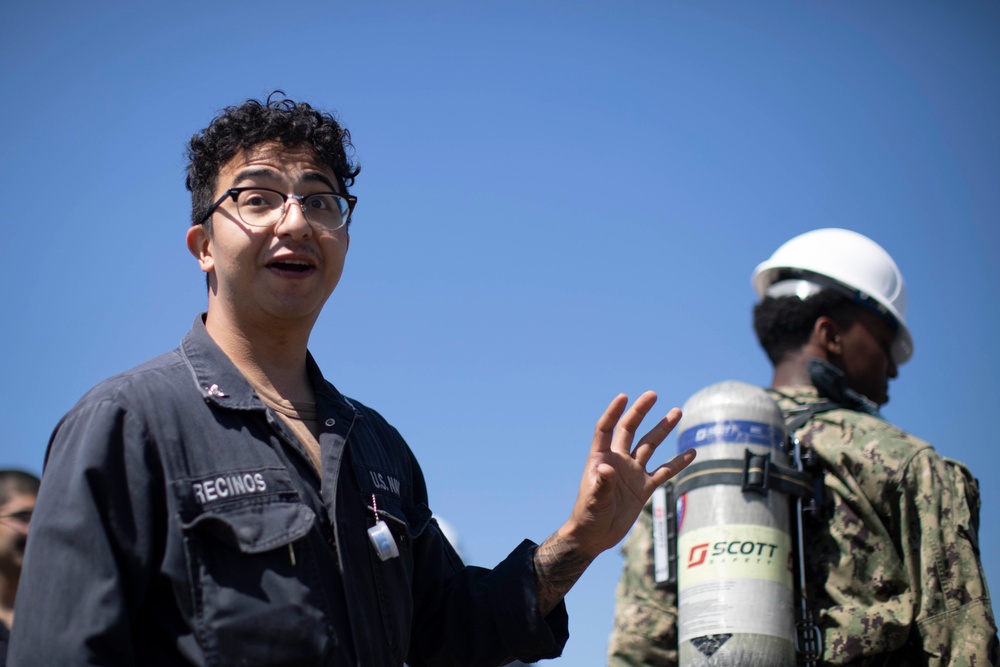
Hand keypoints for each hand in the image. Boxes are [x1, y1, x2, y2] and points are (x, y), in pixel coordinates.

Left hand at [559, 391, 693, 559]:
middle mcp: (618, 460)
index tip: (624, 396)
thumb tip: (607, 469)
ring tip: (677, 412)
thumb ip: (601, 485)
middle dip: (640, 412)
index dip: (614, 412)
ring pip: (650, 446)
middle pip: (630, 430)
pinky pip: (664, 471)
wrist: (595, 536)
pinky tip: (692, 453)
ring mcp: (632, 473)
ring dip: (662, 430)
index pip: (606, 429)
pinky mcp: (644, 487)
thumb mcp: (593, 501)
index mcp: (600, 458)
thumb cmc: (587, 517)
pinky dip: (678, 463)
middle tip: (653, 394)